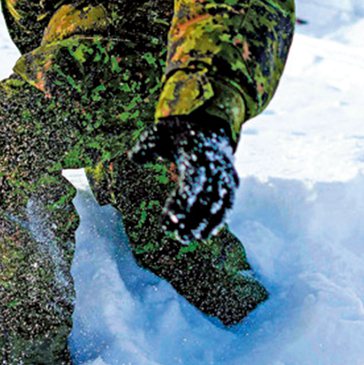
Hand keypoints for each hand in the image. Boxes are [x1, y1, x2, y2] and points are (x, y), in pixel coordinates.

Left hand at [129, 112, 237, 242]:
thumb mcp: (159, 132)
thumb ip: (146, 146)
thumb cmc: (179, 134)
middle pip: (208, 196)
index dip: (183, 202)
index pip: (193, 180)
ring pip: (219, 204)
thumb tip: (132, 158)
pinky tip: (204, 235)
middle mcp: (216, 164)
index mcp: (197, 151)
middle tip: (178, 237)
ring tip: (187, 239)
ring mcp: (226, 174)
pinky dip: (218, 221)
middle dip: (194, 219)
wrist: (211, 125)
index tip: (171, 221)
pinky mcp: (231, 183)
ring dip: (205, 224)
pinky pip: (227, 204)